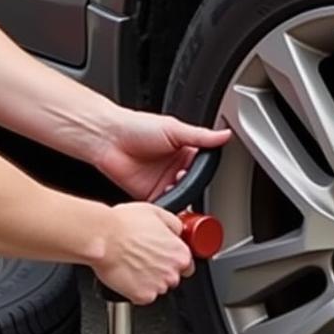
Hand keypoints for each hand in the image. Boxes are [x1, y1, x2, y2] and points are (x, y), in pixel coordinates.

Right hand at [92, 201, 194, 304]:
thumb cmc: (124, 224)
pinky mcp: (142, 296)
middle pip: (173, 276)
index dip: (174, 260)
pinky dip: (135, 289)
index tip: (165, 257)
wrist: (102, 238)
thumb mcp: (157, 213)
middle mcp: (172, 271)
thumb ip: (174, 224)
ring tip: (133, 264)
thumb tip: (178, 230)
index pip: (187, 264)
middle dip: (161, 270)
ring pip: (158, 287)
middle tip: (144, 258)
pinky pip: (142, 296)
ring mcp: (158, 286)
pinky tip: (127, 274)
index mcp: (180, 253)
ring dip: (148, 279)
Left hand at [95, 109, 231, 201]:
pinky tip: (169, 200)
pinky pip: (164, 205)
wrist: (108, 138)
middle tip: (191, 181)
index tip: (208, 172)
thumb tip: (225, 134)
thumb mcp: (175, 128)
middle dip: (193, 186)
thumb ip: (201, 136)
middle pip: (192, 184)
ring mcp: (162, 182)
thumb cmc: (136, 126)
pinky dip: (168, 206)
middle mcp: (174, 167)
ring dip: (182, 196)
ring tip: (179, 189)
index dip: (206, 171)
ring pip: (180, 196)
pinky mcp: (149, 194)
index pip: (203, 165)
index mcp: (183, 150)